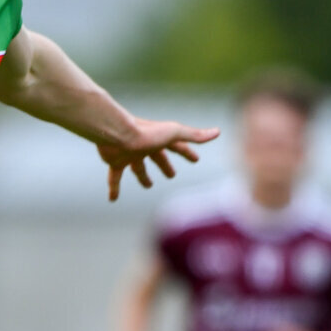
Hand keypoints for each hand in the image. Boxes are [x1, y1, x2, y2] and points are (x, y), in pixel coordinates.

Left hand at [96, 118, 219, 201]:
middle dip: (164, 165)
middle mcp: (144, 145)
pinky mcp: (115, 161)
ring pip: (137, 167)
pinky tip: (112, 199)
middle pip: (157, 157)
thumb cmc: (146, 132)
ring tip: (148, 185)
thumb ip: (194, 134)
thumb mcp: (174, 133)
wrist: (115, 134)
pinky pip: (114, 177)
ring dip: (142, 176)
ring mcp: (129, 154)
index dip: (187, 153)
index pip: (177, 146)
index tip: (195, 160)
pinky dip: (114, 188)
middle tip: (171, 175)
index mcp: (159, 138)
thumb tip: (217, 132)